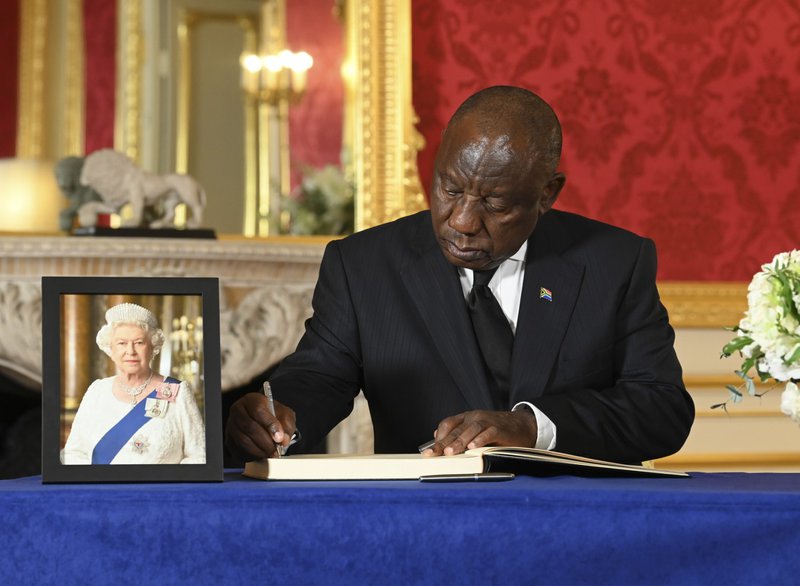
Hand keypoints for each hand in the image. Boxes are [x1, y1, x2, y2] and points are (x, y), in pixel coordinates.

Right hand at [225, 393, 296, 460]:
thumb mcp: (284, 414)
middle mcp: (238, 411)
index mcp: (251, 400)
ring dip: (260, 450)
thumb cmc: (273, 415)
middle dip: (266, 442)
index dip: (270, 425)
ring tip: (271, 454)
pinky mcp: (229, 439)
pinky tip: (262, 454)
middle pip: (250, 427)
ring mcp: (231, 425)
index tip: (279, 437)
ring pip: (243, 440)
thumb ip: (286, 425)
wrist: (263, 420)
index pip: (258, 410)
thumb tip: (283, 440)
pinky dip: (252, 455)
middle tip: (277, 450)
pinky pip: (239, 450)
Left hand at [422, 409, 537, 456]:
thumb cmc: (496, 430)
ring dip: (459, 441)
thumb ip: (457, 432)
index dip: (438, 438)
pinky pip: (489, 433)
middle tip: (434, 454)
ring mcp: (488, 421)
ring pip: (471, 429)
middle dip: (443, 443)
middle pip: (456, 429)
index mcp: (466, 418)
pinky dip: (480, 439)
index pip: (448, 424)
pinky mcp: (500, 429)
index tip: (430, 452)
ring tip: (450, 452)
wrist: (523, 425)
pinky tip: (473, 447)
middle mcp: (475, 417)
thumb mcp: (475, 430)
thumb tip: (437, 435)